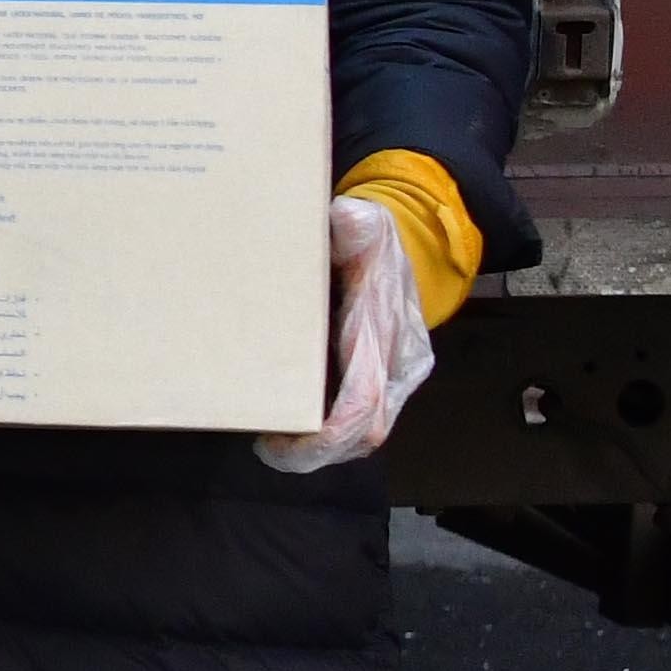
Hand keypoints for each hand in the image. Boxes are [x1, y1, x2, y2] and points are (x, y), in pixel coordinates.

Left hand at [271, 192, 426, 471]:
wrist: (395, 242)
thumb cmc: (364, 232)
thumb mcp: (357, 218)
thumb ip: (350, 223)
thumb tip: (344, 221)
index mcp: (387, 323)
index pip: (364, 398)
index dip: (327, 432)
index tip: (280, 442)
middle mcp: (402, 358)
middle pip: (366, 431)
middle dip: (317, 452)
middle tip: (268, 449)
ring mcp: (401, 372)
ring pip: (368, 433)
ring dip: (324, 448)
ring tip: (276, 441)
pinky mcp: (393, 379)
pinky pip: (365, 419)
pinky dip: (332, 433)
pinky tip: (295, 426)